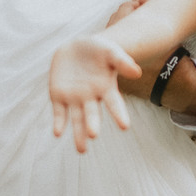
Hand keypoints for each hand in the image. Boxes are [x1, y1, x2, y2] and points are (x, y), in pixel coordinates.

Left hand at [49, 36, 140, 152]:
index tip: (125, 126)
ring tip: (81, 149)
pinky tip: (58, 133)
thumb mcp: (111, 52)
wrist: (76, 47)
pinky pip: (59, 112)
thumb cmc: (99, 51)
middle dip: (92, 125)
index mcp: (106, 89)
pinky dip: (59, 123)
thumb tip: (137, 73)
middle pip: (92, 114)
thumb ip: (122, 61)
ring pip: (76, 119)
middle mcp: (91, 98)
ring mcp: (74, 98)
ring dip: (78, 133)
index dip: (119, 114)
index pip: (114, 104)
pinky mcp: (58, 96)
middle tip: (93, 135)